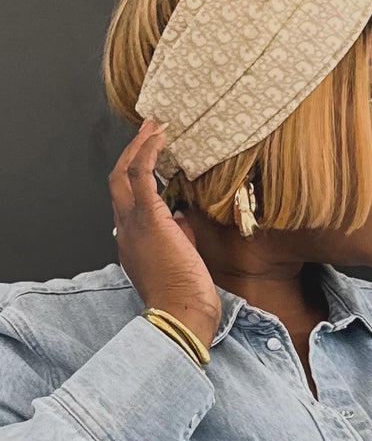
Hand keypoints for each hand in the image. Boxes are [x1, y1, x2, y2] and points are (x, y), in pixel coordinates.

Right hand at [108, 119, 221, 348]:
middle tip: (147, 132)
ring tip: (154, 128)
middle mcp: (126, 229)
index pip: (126, 202)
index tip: (148, 160)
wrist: (180, 313)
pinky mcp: (150, 218)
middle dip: (132, 154)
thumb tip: (182, 216)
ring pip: (125, 175)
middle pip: (118, 182)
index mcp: (131, 241)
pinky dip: (148, 154)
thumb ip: (176, 235)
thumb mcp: (177, 258)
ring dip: (140, 147)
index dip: (134, 177)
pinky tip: (160, 138)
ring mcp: (134, 223)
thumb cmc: (183, 293)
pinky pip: (142, 176)